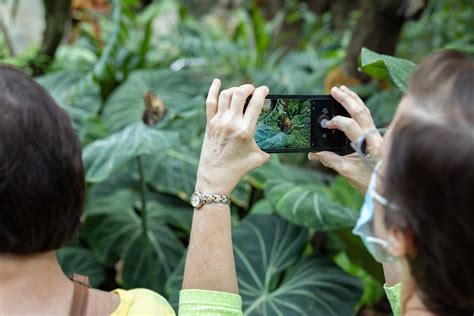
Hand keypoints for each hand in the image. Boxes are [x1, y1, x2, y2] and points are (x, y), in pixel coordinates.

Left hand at [196, 79, 270, 194]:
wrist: (215, 177)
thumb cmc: (238, 169)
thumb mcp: (259, 158)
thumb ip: (268, 147)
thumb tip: (276, 141)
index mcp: (246, 131)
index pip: (256, 104)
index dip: (262, 92)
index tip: (265, 90)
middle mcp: (231, 123)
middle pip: (240, 94)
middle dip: (248, 87)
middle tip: (253, 90)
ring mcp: (218, 122)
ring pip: (225, 95)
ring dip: (235, 89)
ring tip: (240, 92)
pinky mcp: (209, 124)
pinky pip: (210, 102)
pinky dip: (213, 90)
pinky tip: (217, 81)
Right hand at [308, 85, 382, 193]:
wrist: (388, 190)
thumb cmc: (370, 182)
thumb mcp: (348, 172)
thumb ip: (330, 160)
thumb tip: (314, 154)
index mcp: (369, 144)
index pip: (350, 125)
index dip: (336, 122)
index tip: (325, 125)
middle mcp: (375, 136)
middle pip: (361, 111)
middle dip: (346, 99)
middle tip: (334, 90)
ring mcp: (378, 136)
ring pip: (366, 112)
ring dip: (354, 100)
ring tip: (343, 90)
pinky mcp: (377, 138)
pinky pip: (368, 118)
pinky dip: (359, 108)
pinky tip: (353, 104)